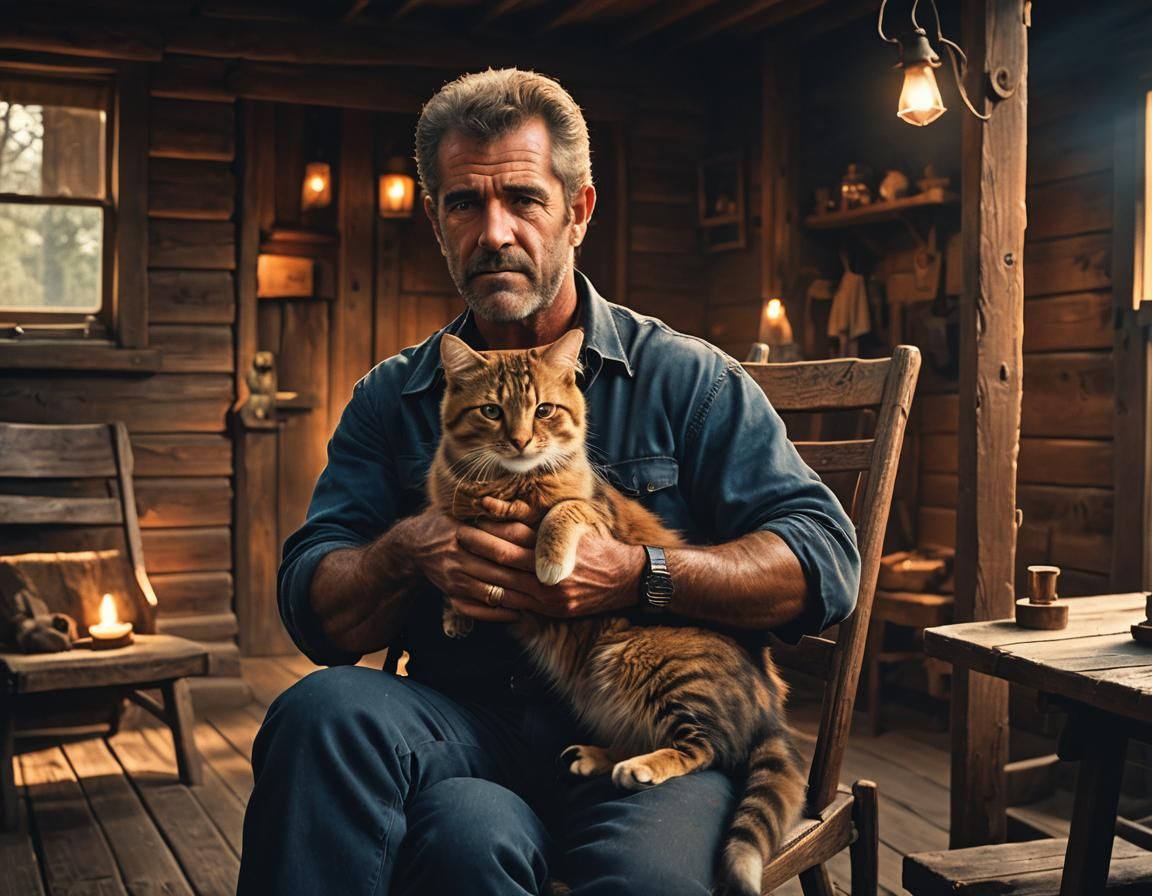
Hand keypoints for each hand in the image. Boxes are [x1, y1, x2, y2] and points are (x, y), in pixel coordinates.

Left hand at [446, 497, 645, 621]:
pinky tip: (469, 595)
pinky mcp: (550, 610)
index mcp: (557, 545)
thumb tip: (516, 513)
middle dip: (478, 546)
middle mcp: (551, 572)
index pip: (515, 534)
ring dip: (478, 573)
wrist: (628, 579)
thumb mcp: (579, 524)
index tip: (472, 518)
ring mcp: (549, 595)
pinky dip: (488, 600)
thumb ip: (550, 523)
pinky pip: (512, 607)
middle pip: (504, 558)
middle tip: (455, 536)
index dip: (491, 527)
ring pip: (504, 584)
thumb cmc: (601, 546)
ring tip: (457, 563)